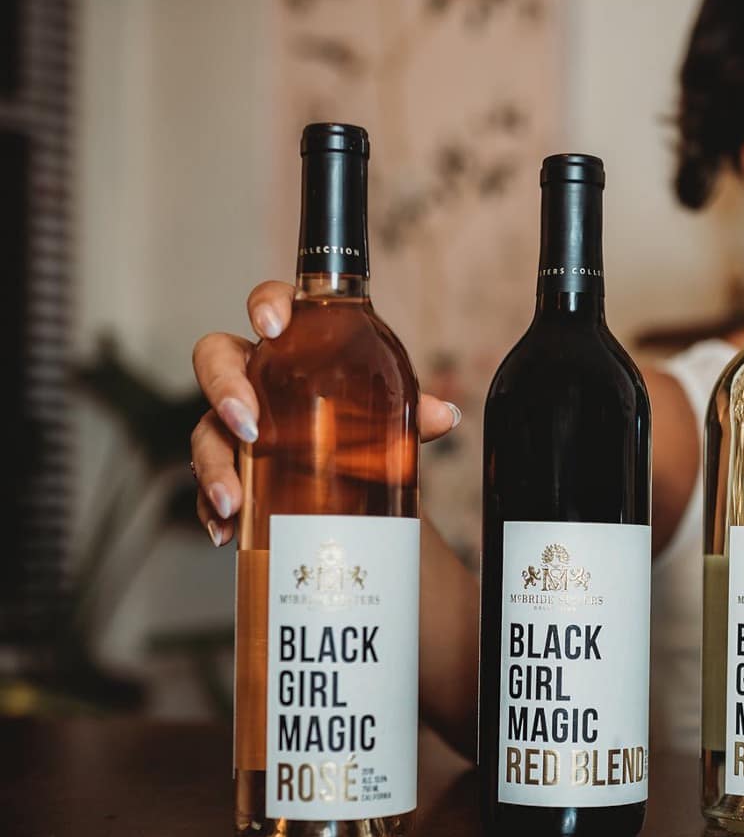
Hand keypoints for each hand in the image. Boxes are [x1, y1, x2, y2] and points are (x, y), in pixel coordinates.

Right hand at [191, 281, 460, 545]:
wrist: (356, 472)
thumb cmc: (362, 418)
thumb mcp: (388, 411)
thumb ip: (411, 410)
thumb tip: (445, 416)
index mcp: (293, 346)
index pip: (271, 306)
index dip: (266, 305)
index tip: (272, 326)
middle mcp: (255, 377)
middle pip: (215, 361)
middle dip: (224, 390)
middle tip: (247, 425)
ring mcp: (234, 423)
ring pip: (206, 431)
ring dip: (216, 467)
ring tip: (235, 501)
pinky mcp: (232, 466)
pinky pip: (210, 484)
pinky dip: (213, 510)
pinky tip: (226, 531)